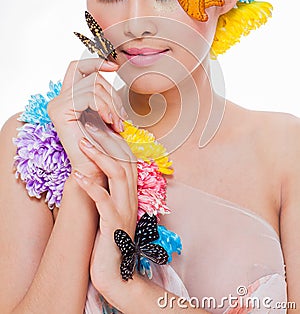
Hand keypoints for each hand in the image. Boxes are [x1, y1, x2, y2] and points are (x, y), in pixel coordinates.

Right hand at [47, 58, 128, 179]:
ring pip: (93, 85)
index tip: (115, 66)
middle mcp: (60, 99)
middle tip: (121, 117)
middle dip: (112, 93)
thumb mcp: (106, 114)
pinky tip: (109, 122)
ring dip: (112, 104)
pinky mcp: (60, 111)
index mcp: (69, 98)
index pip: (78, 67)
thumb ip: (104, 94)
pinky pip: (89, 96)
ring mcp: (57, 104)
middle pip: (91, 75)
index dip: (96, 62)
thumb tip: (112, 66)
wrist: (95, 170)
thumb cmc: (103, 146)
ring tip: (117, 124)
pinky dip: (105, 107)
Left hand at [73, 124, 137, 305]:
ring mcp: (124, 211)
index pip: (127, 159)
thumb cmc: (109, 238)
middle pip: (125, 161)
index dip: (114, 140)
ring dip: (101, 157)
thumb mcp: (110, 209)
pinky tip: (79, 176)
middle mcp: (131, 198)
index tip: (98, 125)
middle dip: (108, 141)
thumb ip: (109, 189)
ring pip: (119, 176)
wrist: (115, 273)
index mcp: (130, 193)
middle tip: (90, 124)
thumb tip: (96, 168)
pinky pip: (105, 202)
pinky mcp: (114, 226)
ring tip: (83, 143)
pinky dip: (92, 186)